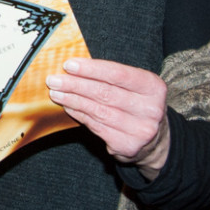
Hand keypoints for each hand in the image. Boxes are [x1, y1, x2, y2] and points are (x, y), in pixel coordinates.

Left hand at [46, 57, 170, 179]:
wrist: (155, 140)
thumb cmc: (136, 105)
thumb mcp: (134, 87)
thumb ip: (110, 77)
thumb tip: (73, 68)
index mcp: (154, 88)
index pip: (118, 74)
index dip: (91, 69)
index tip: (68, 65)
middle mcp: (150, 109)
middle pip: (105, 93)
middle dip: (75, 85)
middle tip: (54, 80)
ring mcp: (140, 130)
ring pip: (98, 111)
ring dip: (73, 100)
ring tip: (55, 92)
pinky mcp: (127, 145)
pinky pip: (95, 126)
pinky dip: (78, 114)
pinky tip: (67, 106)